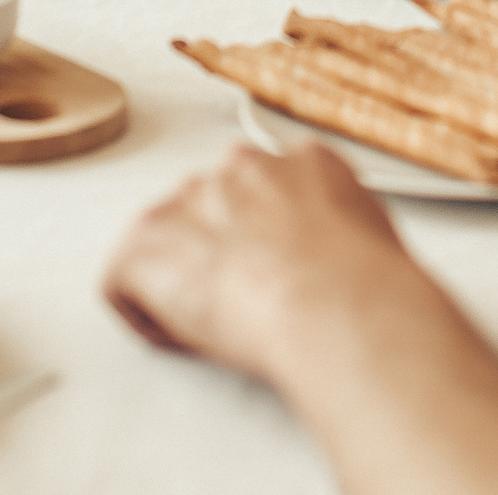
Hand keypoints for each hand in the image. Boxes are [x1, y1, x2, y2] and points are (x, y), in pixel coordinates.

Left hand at [103, 143, 432, 383]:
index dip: (265, 235)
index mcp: (303, 162)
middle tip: (241, 299)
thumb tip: (336, 254)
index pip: (267, 186)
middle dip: (219, 250)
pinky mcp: (142, 243)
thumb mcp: (374, 234)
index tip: (270, 266)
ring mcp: (187, 200)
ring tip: (215, 323)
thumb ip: (339, 227)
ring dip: (182, 277)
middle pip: (210, 206)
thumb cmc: (366, 284)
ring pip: (166, 240)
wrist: (335, 302)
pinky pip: (123, 282)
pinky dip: (146, 315)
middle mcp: (240, 167)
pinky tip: (183, 336)